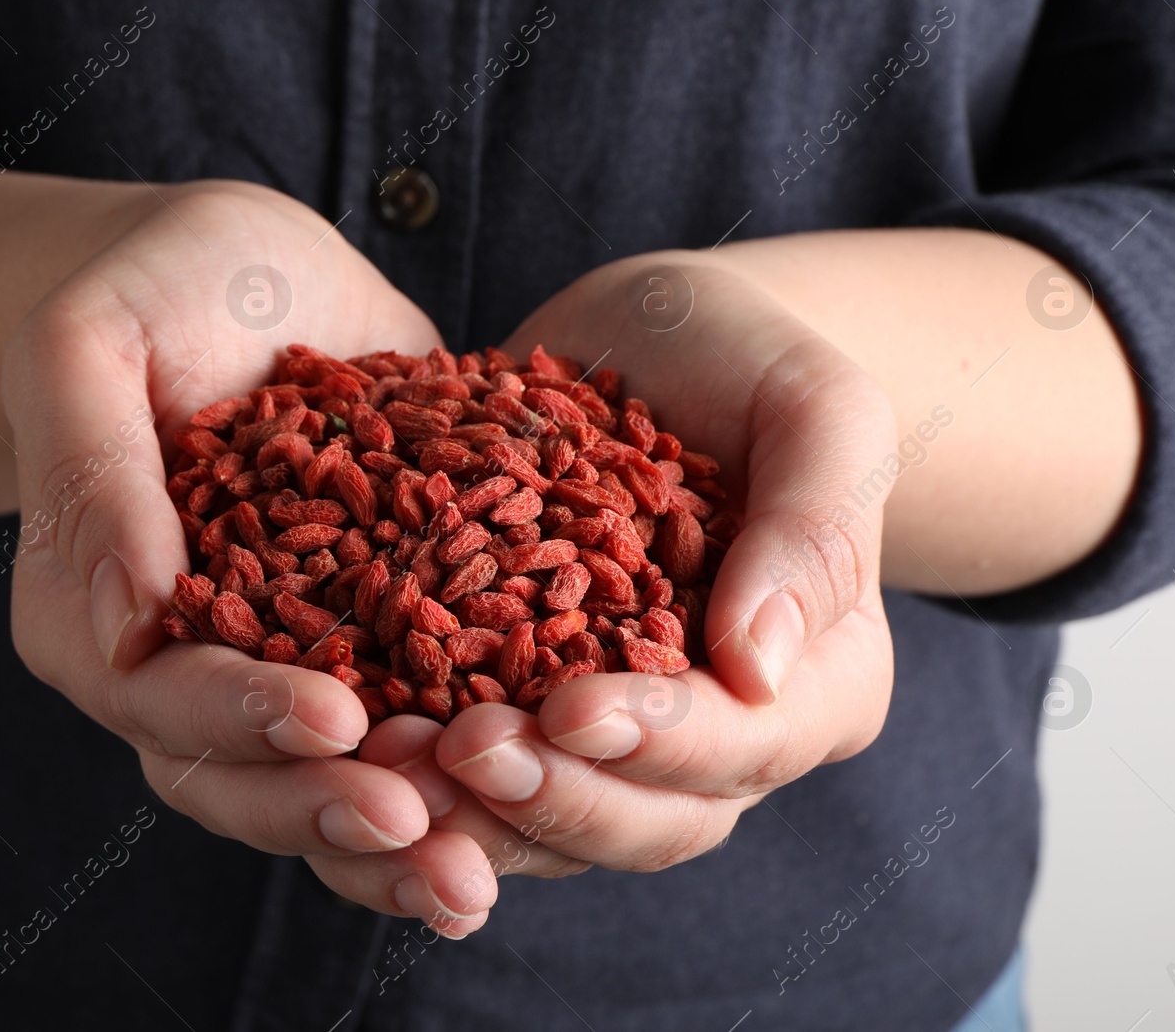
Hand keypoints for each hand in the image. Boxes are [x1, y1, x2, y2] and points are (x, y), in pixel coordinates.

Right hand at [1, 182, 498, 931]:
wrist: (249, 278)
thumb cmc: (156, 286)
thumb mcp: (93, 342)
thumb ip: (93, 474)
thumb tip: (130, 629)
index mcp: (89, 611)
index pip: (156, 697)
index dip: (241, 719)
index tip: (340, 719)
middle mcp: (171, 669)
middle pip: (236, 780)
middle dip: (329, 814)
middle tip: (430, 837)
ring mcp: (266, 671)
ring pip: (316, 789)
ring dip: (395, 839)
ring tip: (480, 874)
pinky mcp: (356, 652)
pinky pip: (394, 744)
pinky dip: (449, 787)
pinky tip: (526, 810)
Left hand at [411, 252, 897, 874]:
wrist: (652, 346)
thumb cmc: (749, 360)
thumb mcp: (812, 407)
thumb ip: (813, 527)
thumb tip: (760, 670)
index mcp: (820, 682)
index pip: (748, 744)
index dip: (660, 742)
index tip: (571, 709)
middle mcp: (726, 737)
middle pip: (650, 822)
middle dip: (555, 799)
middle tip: (459, 754)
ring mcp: (622, 739)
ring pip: (557, 828)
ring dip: (472, 816)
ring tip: (384, 766)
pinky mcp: (531, 713)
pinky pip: (482, 784)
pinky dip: (424, 784)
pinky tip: (354, 751)